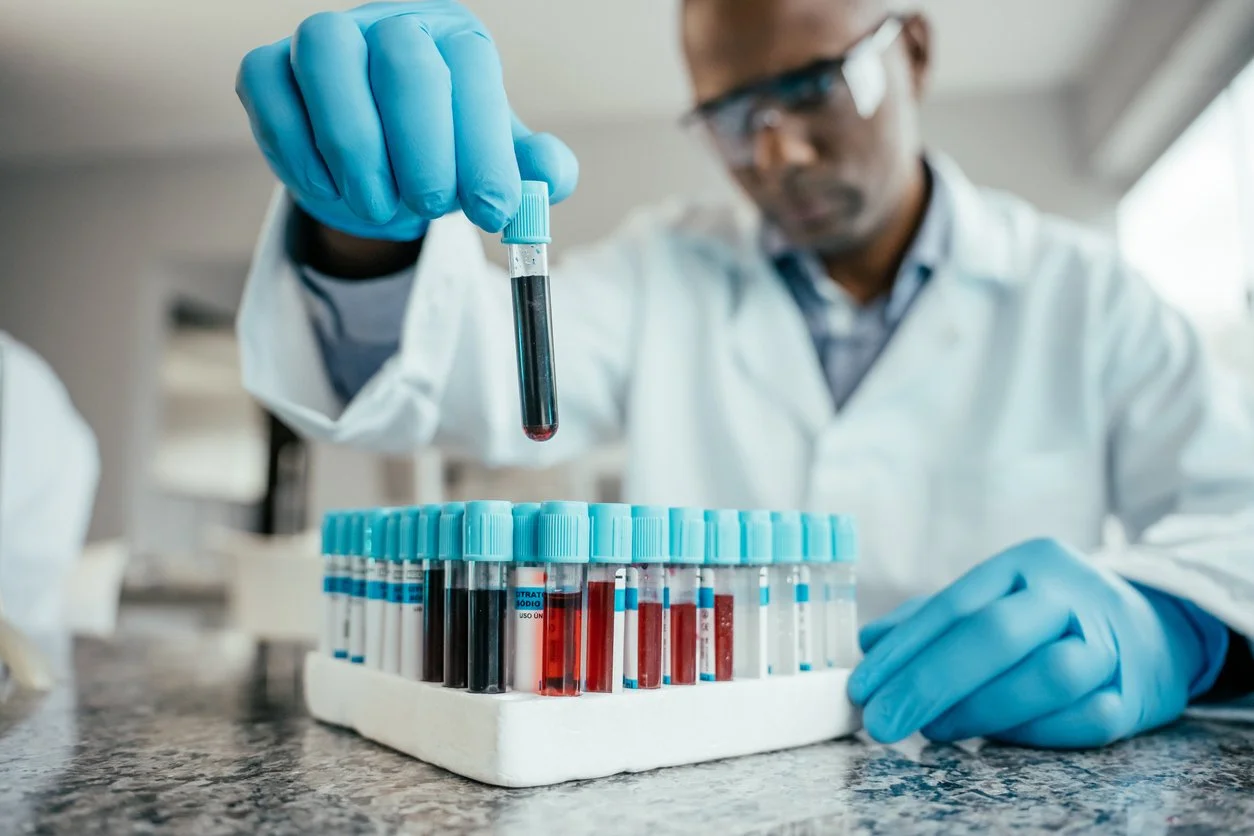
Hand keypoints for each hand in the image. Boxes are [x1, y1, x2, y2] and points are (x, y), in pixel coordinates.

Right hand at [236, 1, 577, 240]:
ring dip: (357, 148)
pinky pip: (271, 92)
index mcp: (454, 38)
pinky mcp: (267, 66)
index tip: (494, 209)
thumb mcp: (494, 165)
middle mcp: (391, 24)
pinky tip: (331, 189)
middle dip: (423, 146)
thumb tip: (551, 176)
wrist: (378, 169)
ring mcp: (325, 39)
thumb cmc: (443, 156)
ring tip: (380, 205)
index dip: (484, 146)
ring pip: (329, 62)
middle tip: (433, 206)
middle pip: (404, 57)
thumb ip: (531, 171)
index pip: (471, 71)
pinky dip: (299, 150)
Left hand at [847, 538, 1210, 747]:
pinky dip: (1031, 734)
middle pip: (995, 634)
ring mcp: (1110, 643)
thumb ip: (933, 620)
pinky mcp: (1135, 695)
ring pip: (1046, 676)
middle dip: (930, 683)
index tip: (864, 688)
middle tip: (883, 722)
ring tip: (937, 730)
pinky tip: (996, 739)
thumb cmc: (1053, 618)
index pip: (955, 605)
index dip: (902, 651)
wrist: (1155, 632)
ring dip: (981, 711)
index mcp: (1029, 563)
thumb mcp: (997, 599)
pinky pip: (1080, 720)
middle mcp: (1072, 594)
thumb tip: (869, 642)